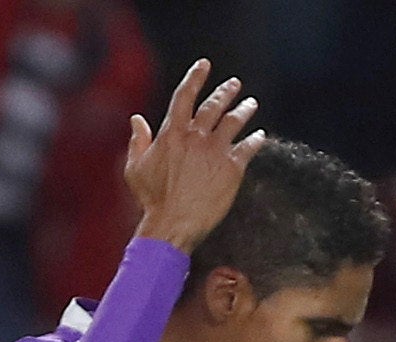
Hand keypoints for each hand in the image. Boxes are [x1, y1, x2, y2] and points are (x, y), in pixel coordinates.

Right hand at [126, 61, 262, 253]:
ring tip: (251, 104)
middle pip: (214, 106)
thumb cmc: (151, 199)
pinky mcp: (232, 169)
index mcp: (172, 133)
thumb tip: (136, 120)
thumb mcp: (135, 167)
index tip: (204, 65)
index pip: (185, 96)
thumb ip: (138, 140)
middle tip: (235, 85)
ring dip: (244, 110)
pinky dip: (255, 140)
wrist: (172, 224)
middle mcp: (196, 137)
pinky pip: (247, 148)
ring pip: (234, 122)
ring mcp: (215, 151)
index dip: (195, 78)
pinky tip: (260, 136)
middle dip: (226, 92)